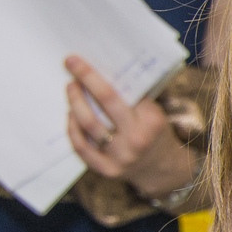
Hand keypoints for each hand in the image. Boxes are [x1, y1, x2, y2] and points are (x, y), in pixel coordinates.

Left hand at [64, 55, 196, 200]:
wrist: (161, 168)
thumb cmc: (154, 132)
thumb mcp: (153, 112)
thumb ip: (132, 97)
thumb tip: (101, 73)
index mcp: (150, 120)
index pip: (120, 93)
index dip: (94, 76)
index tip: (76, 61)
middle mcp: (136, 139)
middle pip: (104, 103)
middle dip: (84, 81)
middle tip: (70, 66)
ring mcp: (121, 157)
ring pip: (89, 125)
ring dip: (75, 103)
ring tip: (71, 89)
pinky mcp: (107, 170)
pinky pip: (82, 148)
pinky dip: (73, 129)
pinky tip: (71, 116)